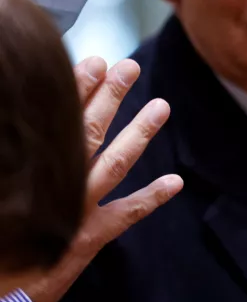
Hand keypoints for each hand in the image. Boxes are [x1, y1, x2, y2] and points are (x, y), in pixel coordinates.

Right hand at [21, 57, 183, 301]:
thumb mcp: (7, 191)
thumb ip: (20, 161)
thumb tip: (32, 136)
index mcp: (31, 170)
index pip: (57, 122)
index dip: (77, 90)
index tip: (93, 61)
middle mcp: (55, 185)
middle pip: (87, 131)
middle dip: (110, 96)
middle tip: (129, 67)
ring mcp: (74, 211)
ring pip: (113, 163)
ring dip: (139, 133)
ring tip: (163, 106)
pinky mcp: (87, 240)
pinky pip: (125, 215)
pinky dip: (151, 198)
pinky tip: (176, 183)